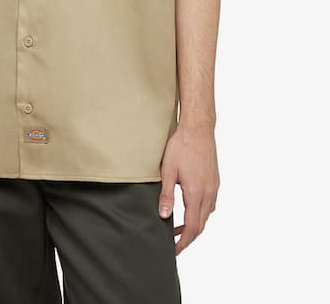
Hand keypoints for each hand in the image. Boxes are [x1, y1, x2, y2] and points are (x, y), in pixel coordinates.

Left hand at [158, 125, 219, 254]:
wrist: (198, 128)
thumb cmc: (181, 146)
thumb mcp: (168, 170)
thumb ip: (166, 195)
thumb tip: (164, 216)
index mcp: (196, 193)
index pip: (193, 227)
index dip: (184, 242)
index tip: (175, 250)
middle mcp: (209, 192)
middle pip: (201, 224)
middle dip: (189, 236)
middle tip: (175, 242)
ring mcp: (214, 186)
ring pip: (207, 214)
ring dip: (195, 224)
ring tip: (179, 226)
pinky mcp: (215, 180)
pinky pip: (210, 202)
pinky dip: (200, 211)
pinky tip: (190, 206)